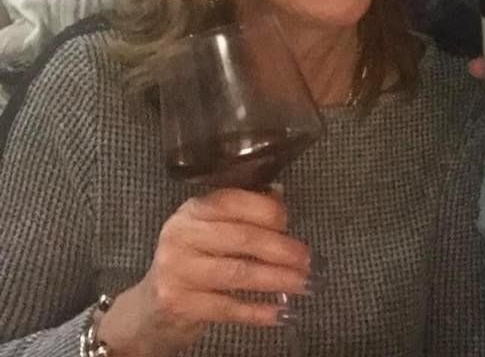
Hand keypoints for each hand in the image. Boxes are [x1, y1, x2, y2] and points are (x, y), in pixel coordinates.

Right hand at [98, 188, 310, 356]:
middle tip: (308, 259)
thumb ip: (242, 214)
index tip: (291, 223)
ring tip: (304, 284)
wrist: (149, 310)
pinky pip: (227, 307)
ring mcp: (177, 270)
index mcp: (194, 210)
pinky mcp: (178, 303)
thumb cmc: (193, 262)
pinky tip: (281, 313)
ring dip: (277, 279)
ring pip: (238, 273)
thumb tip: (280, 198)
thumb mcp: (210, 231)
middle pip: (242, 238)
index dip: (268, 211)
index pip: (234, 201)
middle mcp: (182, 235)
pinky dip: (257, 311)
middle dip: (281, 249)